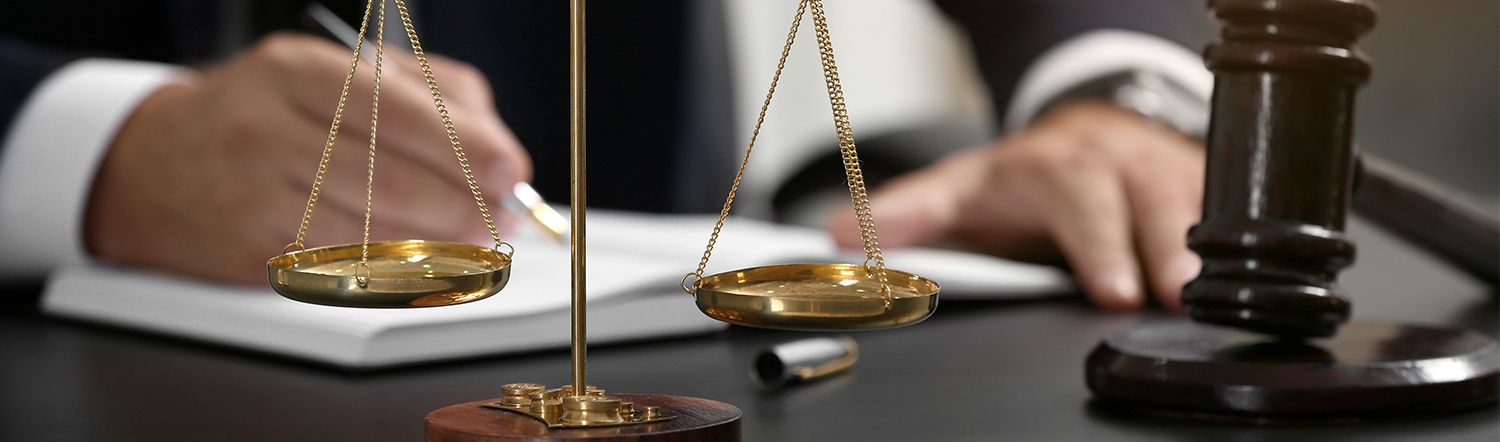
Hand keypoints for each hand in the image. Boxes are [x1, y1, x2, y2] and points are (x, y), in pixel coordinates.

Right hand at [86, 32, 531, 283]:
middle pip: (389, 180)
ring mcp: (253, 196)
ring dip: (440, 246)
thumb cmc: (272, 113)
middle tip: (503, 216)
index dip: (464, 147)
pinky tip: (427, 263)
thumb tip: (498, 149)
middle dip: (464, 206)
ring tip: (477, 241)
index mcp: (296, 71)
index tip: (510, 170)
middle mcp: (266, 129)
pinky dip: (399, 272)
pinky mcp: (251, 253)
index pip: (395, 111)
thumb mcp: (340, 74)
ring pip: (371, 235)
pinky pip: (345, 270)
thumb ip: (429, 96)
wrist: (157, 165)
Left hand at [827, 102, 1203, 309]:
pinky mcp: (1204, 191)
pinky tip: (1242, 288)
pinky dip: (1238, 250)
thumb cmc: (1021, 178)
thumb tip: (839, 234)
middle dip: (1165, 250)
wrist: (1085, 136)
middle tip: (1172, 299)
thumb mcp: (957, 189)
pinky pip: (1230, 219)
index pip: (1081, 198)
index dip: (1100, 244)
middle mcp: (1118, 164)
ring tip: (1209, 302)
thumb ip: (905, 214)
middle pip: (1153, 201)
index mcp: (1058, 165)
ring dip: (1208, 255)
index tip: (1112, 290)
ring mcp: (1167, 175)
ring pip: (1199, 207)